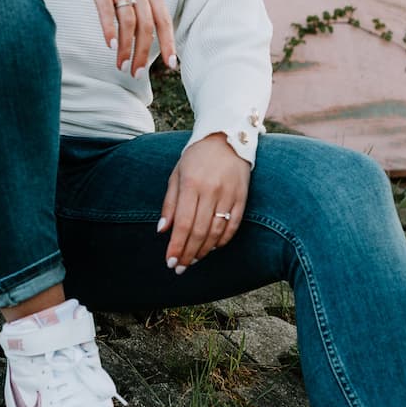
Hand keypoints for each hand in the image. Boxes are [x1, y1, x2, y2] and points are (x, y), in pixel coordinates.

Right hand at [73, 0, 176, 76]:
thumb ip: (139, 6)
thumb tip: (144, 39)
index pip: (163, 19)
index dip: (168, 42)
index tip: (171, 64)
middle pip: (146, 25)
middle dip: (143, 53)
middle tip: (136, 73)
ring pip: (128, 21)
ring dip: (126, 47)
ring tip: (121, 65)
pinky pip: (107, 11)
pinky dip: (110, 30)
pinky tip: (111, 46)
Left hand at [158, 133, 249, 270]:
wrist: (228, 138)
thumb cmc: (196, 158)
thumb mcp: (176, 175)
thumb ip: (169, 204)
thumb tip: (162, 231)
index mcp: (191, 184)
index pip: (183, 223)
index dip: (177, 246)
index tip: (170, 262)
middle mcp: (211, 190)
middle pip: (199, 231)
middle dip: (188, 253)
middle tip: (180, 268)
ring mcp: (229, 194)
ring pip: (217, 232)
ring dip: (204, 250)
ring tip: (193, 260)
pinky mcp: (243, 197)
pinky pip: (234, 225)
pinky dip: (223, 240)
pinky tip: (213, 248)